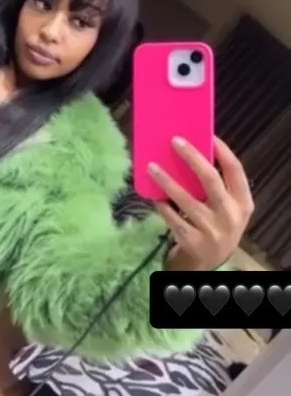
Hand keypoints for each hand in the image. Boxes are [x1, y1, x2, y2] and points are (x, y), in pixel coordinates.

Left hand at [148, 137, 253, 270]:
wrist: (211, 261)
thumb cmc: (218, 223)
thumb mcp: (229, 206)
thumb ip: (220, 185)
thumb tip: (196, 148)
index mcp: (242, 202)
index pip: (235, 170)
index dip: (222, 151)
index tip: (207, 134)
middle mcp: (230, 215)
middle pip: (210, 180)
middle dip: (192, 158)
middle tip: (174, 141)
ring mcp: (211, 230)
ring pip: (186, 199)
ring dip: (167, 181)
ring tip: (152, 166)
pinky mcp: (192, 241)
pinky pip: (172, 218)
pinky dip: (163, 205)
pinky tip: (154, 195)